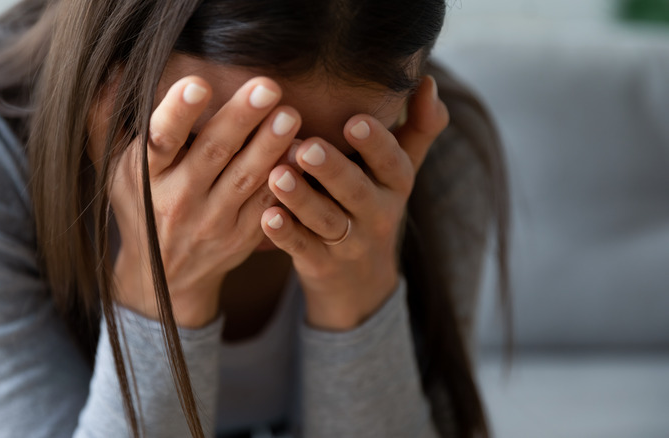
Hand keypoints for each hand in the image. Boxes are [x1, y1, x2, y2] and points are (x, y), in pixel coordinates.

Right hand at [88, 75, 299, 326]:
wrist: (163, 276)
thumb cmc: (141, 206)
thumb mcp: (115, 169)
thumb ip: (108, 120)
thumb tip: (111, 70)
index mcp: (146, 175)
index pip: (161, 141)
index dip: (178, 113)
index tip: (199, 84)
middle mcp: (178, 199)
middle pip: (213, 154)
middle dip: (240, 119)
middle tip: (266, 88)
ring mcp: (213, 221)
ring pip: (245, 179)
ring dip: (270, 146)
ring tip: (290, 115)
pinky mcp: (241, 235)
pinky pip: (266, 204)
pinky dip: (284, 179)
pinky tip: (300, 153)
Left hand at [260, 76, 448, 329]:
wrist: (362, 282)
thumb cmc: (375, 204)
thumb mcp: (400, 171)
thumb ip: (418, 126)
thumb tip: (427, 80)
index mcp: (396, 185)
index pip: (392, 162)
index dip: (375, 143)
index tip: (354, 120)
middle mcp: (377, 214)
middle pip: (356, 191)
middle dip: (332, 169)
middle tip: (306, 147)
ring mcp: (348, 243)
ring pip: (325, 220)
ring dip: (301, 198)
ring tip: (277, 175)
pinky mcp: (320, 265)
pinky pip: (303, 249)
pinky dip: (285, 235)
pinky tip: (266, 217)